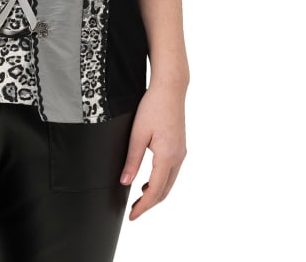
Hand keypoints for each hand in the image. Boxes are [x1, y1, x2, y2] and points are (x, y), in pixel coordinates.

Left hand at [120, 81, 186, 219]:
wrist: (170, 89)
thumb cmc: (153, 107)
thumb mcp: (138, 134)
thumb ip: (132, 160)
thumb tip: (125, 182)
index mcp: (167, 157)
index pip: (155, 191)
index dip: (143, 207)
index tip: (132, 216)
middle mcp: (178, 158)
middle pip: (164, 191)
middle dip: (149, 204)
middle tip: (133, 212)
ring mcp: (181, 153)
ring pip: (169, 182)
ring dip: (155, 193)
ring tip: (139, 199)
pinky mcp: (180, 147)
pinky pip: (171, 172)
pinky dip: (161, 182)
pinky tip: (149, 181)